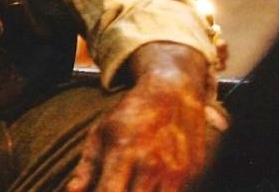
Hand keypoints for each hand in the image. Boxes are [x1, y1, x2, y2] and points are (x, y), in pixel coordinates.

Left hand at [67, 44, 209, 191]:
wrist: (173, 95)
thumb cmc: (131, 116)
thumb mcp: (101, 133)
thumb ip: (86, 168)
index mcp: (123, 152)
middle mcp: (150, 165)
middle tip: (115, 188)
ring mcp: (175, 173)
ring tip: (132, 185)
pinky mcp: (192, 177)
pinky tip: (148, 185)